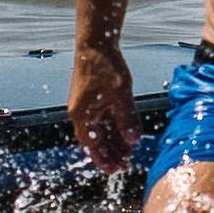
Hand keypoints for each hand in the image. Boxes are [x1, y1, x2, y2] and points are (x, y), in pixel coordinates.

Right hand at [69, 42, 138, 168]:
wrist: (97, 43)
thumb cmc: (105, 67)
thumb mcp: (121, 95)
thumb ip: (127, 119)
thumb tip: (132, 141)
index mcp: (82, 115)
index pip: (91, 144)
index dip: (103, 158)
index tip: (114, 170)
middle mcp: (81, 112)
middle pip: (95, 139)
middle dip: (110, 153)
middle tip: (124, 165)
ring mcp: (87, 104)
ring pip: (101, 129)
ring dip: (114, 141)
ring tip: (128, 152)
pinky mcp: (94, 97)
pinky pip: (104, 118)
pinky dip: (115, 127)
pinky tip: (127, 134)